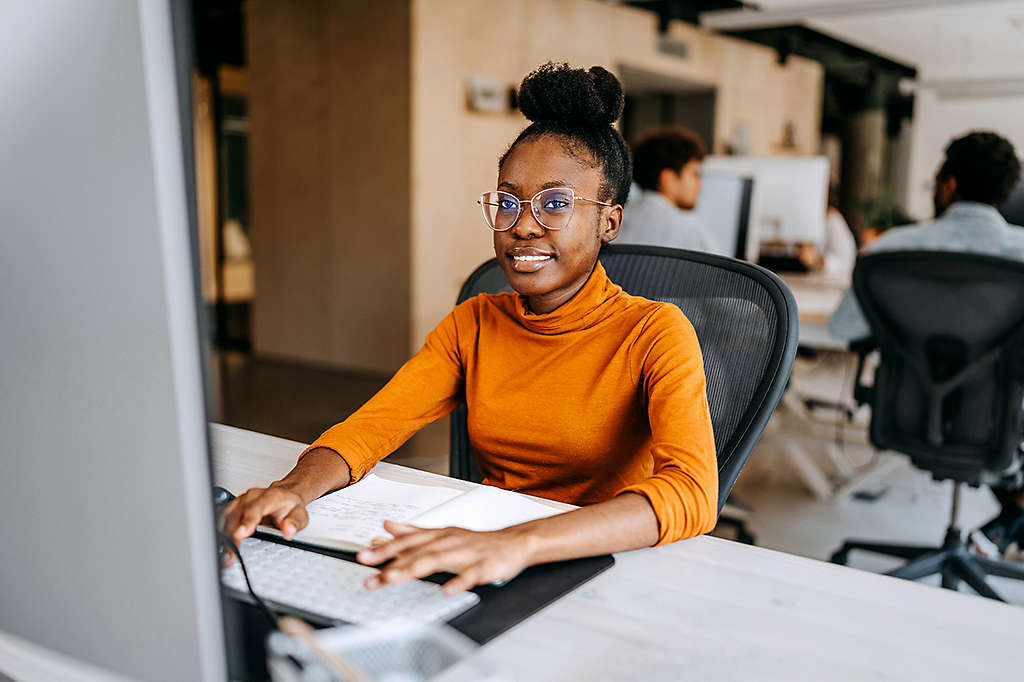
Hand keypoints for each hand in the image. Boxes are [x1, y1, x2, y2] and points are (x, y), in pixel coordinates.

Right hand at [219, 485, 308, 562]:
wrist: (285, 496)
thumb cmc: (290, 507)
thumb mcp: (300, 515)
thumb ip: (295, 523)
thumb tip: (288, 531)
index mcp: (270, 497)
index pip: (256, 508)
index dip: (247, 521)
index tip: (240, 534)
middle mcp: (253, 497)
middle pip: (237, 514)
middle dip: (232, 535)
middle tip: (231, 554)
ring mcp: (241, 501)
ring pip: (227, 516)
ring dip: (224, 535)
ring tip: (225, 554)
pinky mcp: (234, 507)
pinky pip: (223, 517)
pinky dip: (220, 531)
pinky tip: (221, 545)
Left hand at [355, 521, 531, 594]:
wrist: (515, 542)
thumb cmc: (477, 542)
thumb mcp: (443, 533)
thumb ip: (413, 531)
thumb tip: (388, 525)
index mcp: (438, 535)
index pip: (407, 542)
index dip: (384, 550)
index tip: (362, 558)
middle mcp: (449, 542)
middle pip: (417, 552)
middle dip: (393, 563)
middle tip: (371, 575)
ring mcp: (466, 553)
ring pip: (438, 560)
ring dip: (414, 569)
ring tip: (394, 579)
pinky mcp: (485, 566)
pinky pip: (471, 575)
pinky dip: (459, 582)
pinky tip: (447, 590)